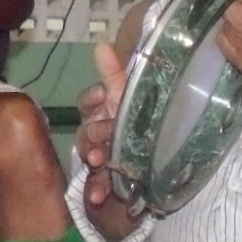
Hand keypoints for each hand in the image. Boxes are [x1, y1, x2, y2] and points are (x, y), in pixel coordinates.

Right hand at [74, 41, 126, 216]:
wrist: (154, 161)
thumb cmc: (141, 120)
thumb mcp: (131, 96)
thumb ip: (114, 74)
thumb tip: (100, 44)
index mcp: (105, 108)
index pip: (89, 100)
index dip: (92, 98)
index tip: (101, 95)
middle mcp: (99, 130)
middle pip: (88, 128)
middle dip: (94, 130)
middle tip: (105, 131)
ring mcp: (101, 155)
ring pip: (89, 153)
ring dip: (92, 156)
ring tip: (99, 160)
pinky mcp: (106, 178)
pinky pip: (97, 183)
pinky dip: (96, 189)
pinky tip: (97, 197)